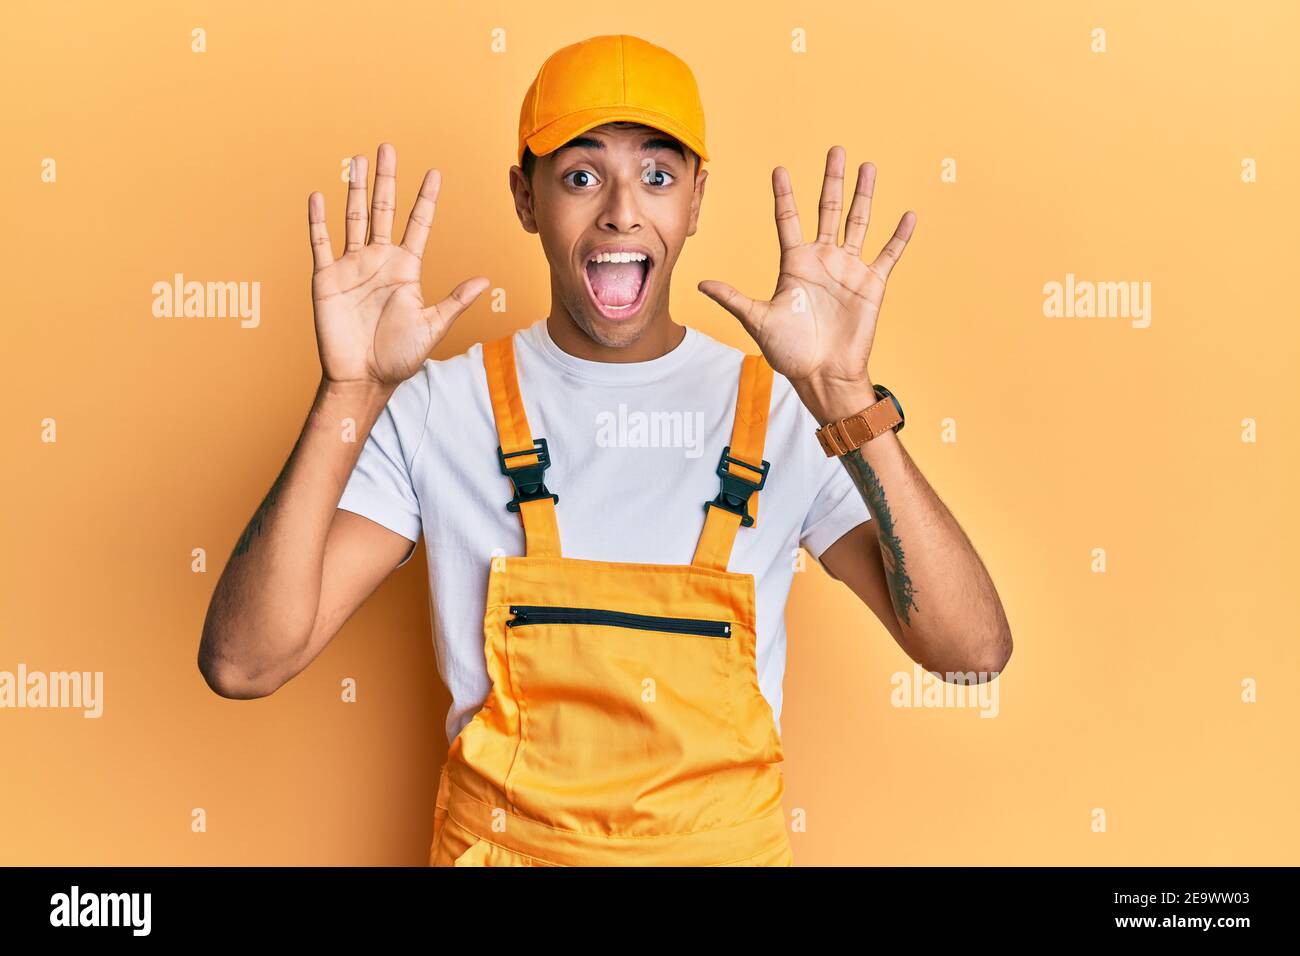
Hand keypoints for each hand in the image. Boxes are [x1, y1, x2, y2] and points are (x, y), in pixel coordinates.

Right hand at [308, 143, 489, 389]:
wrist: (364, 377)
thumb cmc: (399, 356)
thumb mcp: (431, 326)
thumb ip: (454, 300)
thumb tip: (484, 280)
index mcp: (405, 268)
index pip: (418, 224)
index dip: (425, 199)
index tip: (434, 173)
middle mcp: (379, 261)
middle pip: (383, 210)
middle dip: (387, 180)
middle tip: (388, 148)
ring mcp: (352, 267)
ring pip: (353, 218)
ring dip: (355, 189)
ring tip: (358, 160)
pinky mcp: (327, 278)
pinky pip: (321, 243)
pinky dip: (318, 220)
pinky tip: (319, 195)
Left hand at [698, 146, 914, 416]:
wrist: (822, 374)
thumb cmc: (789, 352)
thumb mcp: (758, 321)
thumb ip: (733, 298)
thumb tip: (700, 284)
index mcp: (794, 264)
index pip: (788, 219)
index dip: (785, 195)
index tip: (780, 169)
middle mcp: (822, 260)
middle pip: (828, 210)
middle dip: (831, 180)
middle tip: (835, 149)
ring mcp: (848, 269)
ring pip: (858, 222)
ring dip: (864, 195)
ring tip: (868, 166)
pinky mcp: (871, 284)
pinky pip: (888, 254)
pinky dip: (900, 236)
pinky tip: (908, 215)